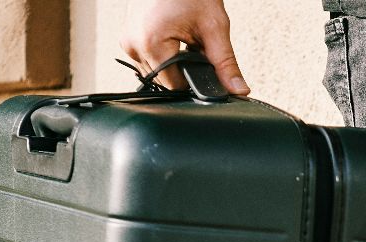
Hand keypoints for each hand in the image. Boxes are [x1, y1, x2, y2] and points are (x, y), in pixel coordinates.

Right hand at [122, 0, 249, 95]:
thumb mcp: (213, 27)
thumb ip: (225, 63)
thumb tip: (238, 90)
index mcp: (150, 44)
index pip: (176, 87)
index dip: (196, 85)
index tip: (209, 73)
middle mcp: (132, 45)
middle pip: (165, 81)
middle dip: (186, 72)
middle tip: (199, 48)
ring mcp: (127, 41)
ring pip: (157, 72)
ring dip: (175, 64)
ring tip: (187, 40)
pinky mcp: (128, 37)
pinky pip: (149, 59)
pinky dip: (165, 55)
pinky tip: (176, 39)